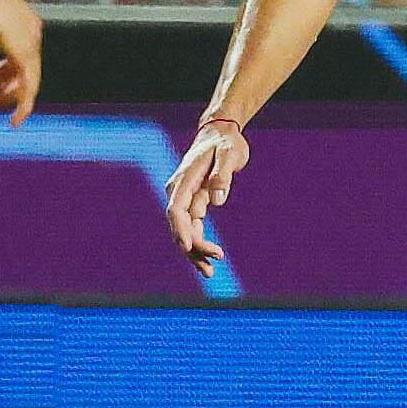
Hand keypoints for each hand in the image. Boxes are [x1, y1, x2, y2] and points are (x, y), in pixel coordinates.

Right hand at [0, 0, 41, 124]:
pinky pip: (29, 86)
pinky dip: (24, 105)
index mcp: (22, 24)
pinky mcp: (24, 51)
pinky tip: (15, 121)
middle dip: (0, 89)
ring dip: (6, 99)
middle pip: (21, 72)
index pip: (13, 59)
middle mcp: (31, 34)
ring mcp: (30, 42)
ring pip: (26, 82)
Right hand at [163, 118, 247, 278]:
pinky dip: (198, 243)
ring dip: (194, 251)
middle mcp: (180, 191)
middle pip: (180, 224)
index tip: (187, 246)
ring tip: (209, 272)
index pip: (176, 209)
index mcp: (185, 179)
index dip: (179, 229)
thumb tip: (217, 199)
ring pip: (185, 230)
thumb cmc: (225, 143)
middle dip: (192, 246)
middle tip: (213, 263)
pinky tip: (208, 259)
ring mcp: (185, 198)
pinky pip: (192, 227)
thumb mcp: (230, 154)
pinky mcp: (194, 203)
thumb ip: (223, 174)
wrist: (221, 135)